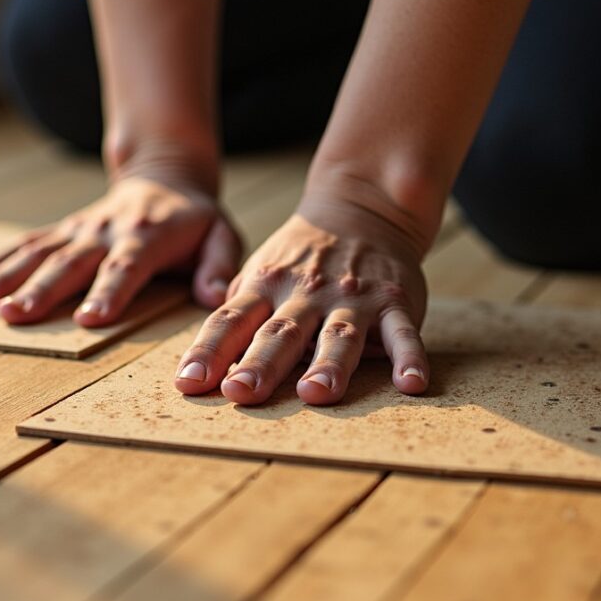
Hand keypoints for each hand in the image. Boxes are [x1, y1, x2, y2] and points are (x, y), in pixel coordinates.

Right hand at [0, 176, 240, 325]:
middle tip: (13, 314)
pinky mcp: (63, 231)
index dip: (109, 291)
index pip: (127, 266)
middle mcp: (107, 231)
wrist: (165, 176)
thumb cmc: (197, 221)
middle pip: (71, 261)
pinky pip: (25, 244)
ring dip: (5, 276)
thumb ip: (220, 267)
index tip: (89, 319)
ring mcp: (80, 229)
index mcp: (148, 236)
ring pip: (39, 251)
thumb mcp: (222, 237)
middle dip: (40, 288)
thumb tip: (213, 298)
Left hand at [172, 198, 429, 405]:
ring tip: (316, 394)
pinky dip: (409, 358)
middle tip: (240, 392)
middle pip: (280, 333)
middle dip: (259, 364)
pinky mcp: (394, 302)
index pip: (230, 321)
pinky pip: (402, 334)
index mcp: (266, 287)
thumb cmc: (300, 258)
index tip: (189, 382)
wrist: (362, 206)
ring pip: (338, 336)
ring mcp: (352, 298)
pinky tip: (412, 385)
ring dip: (327, 366)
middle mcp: (306, 294)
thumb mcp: (260, 274)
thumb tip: (201, 366)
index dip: (208, 351)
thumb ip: (236, 316)